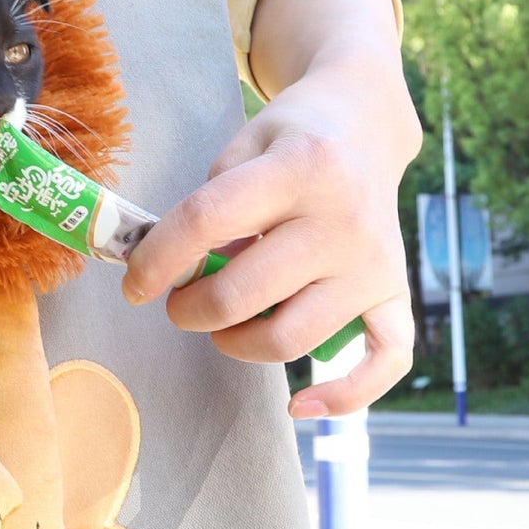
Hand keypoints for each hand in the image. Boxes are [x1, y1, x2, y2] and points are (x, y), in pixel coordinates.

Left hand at [119, 0, 421, 417]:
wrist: (365, 124)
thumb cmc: (288, 141)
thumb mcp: (241, 147)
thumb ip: (208, 207)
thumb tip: (169, 273)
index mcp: (298, 168)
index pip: (207, 222)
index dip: (157, 261)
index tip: (134, 284)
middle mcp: (343, 220)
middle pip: (242, 294)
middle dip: (188, 309)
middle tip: (177, 302)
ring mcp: (373, 263)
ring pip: (290, 338)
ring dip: (235, 343)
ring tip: (219, 323)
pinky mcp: (394, 293)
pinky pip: (383, 362)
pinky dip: (342, 396)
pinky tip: (298, 405)